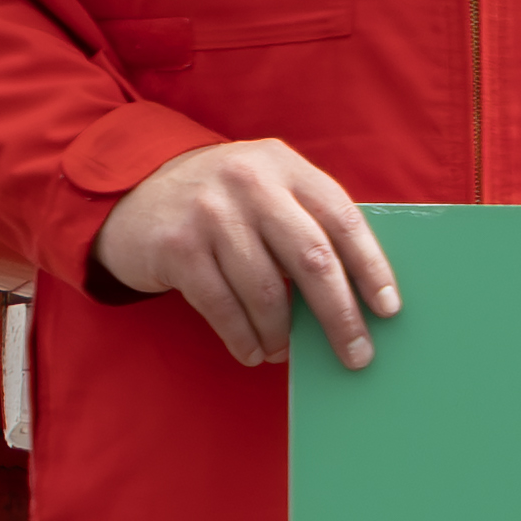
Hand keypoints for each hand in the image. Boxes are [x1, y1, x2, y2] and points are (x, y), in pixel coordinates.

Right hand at [95, 135, 405, 368]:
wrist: (130, 193)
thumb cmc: (219, 203)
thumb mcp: (264, 189)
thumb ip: (305, 222)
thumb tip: (355, 296)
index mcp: (284, 165)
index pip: (342, 219)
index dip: (371, 267)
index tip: (389, 309)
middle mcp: (250, 182)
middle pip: (312, 259)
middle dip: (339, 314)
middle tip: (356, 354)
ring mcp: (210, 213)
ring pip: (267, 292)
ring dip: (283, 333)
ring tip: (286, 351)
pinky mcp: (177, 248)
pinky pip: (223, 308)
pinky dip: (244, 338)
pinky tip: (253, 352)